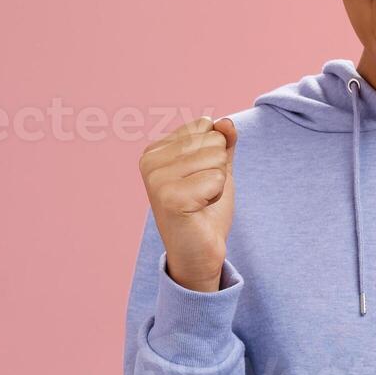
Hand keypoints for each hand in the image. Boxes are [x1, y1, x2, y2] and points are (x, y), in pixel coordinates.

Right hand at [141, 116, 237, 291]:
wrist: (199, 252)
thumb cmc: (205, 209)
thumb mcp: (217, 168)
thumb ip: (223, 142)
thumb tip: (226, 122)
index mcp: (155, 149)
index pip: (206, 126)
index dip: (214, 154)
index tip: (198, 179)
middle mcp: (149, 161)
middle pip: (213, 140)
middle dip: (218, 168)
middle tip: (201, 193)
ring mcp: (156, 179)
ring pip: (217, 158)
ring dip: (218, 183)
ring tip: (200, 201)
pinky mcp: (170, 197)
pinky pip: (217, 178)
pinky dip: (217, 195)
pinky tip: (199, 209)